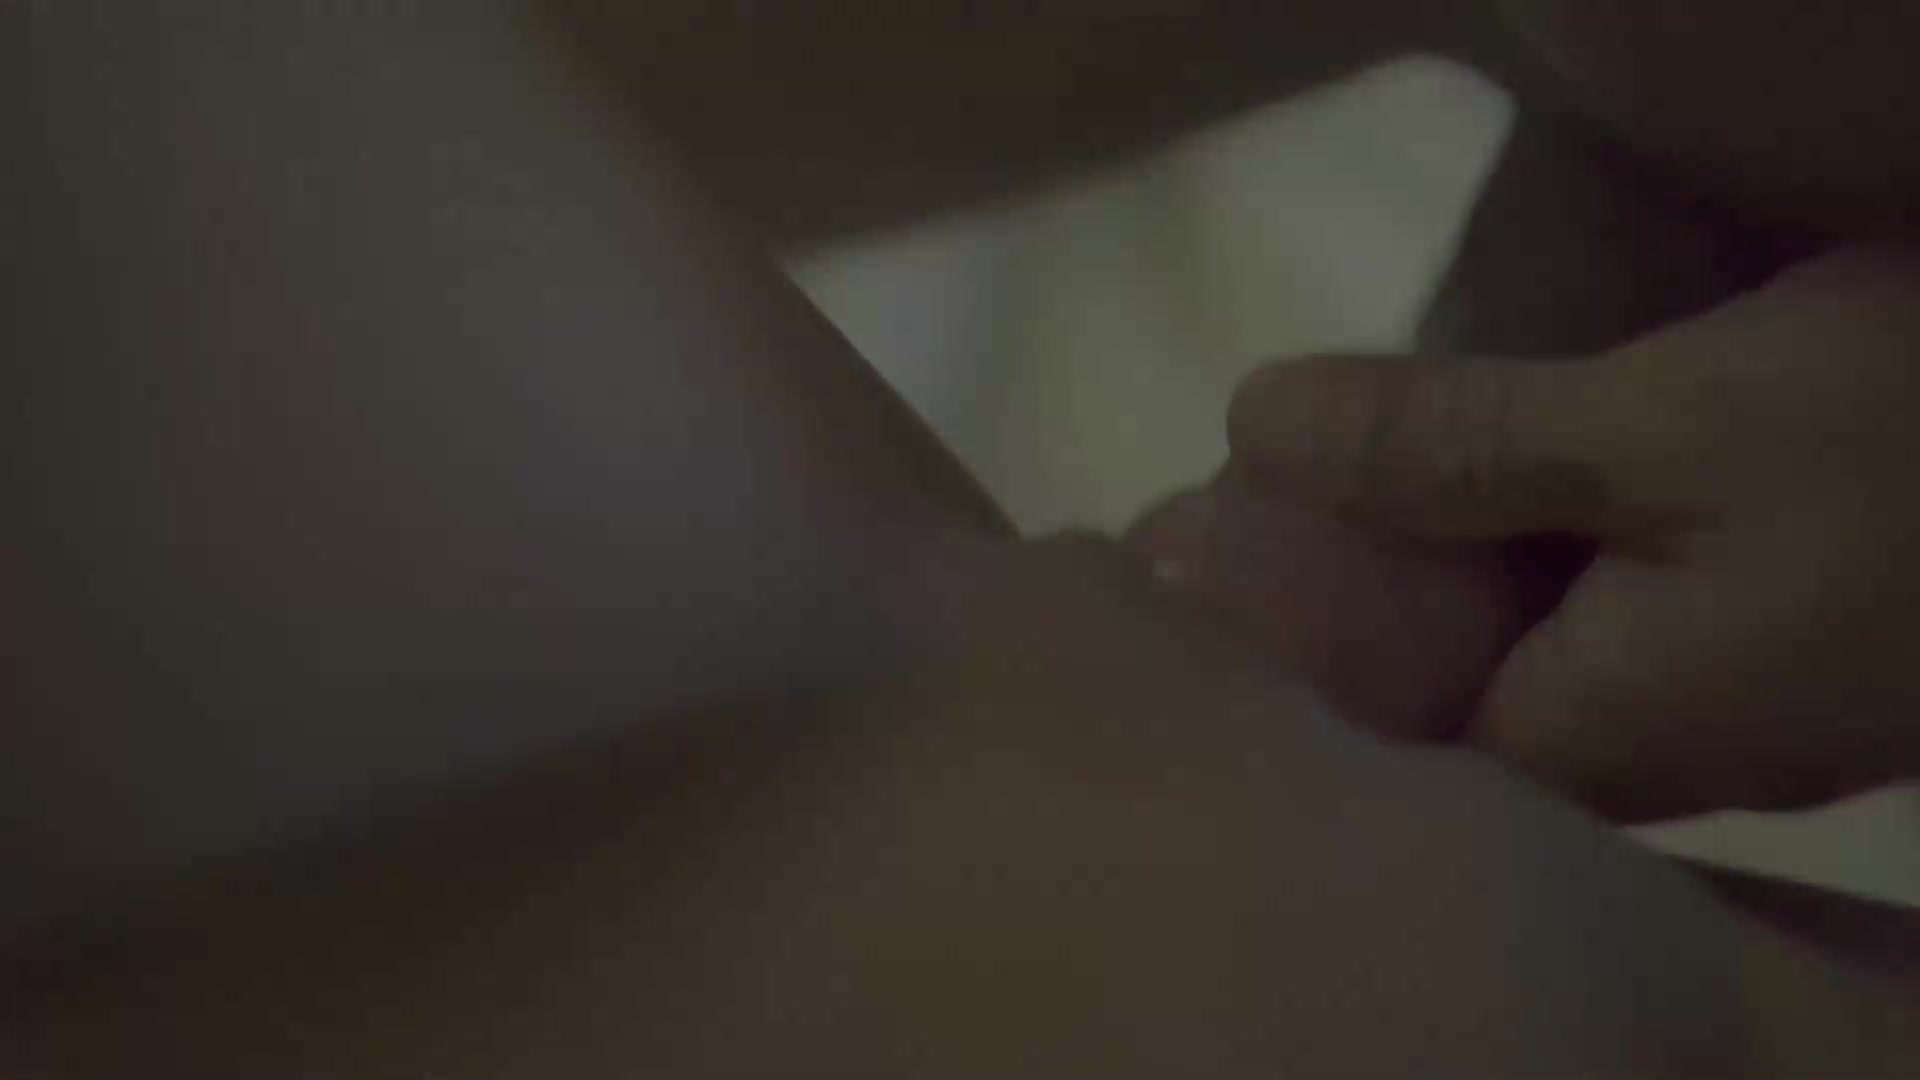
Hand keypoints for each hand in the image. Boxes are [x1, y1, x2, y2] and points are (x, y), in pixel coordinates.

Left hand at [1210, 249, 1919, 818]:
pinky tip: (1490, 483)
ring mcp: (1732, 713)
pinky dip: (1532, 556)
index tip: (1195, 564)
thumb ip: (1449, 442)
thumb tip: (1249, 427)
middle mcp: (1657, 757)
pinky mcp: (1782, 651)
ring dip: (1441, 572)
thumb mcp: (1657, 424)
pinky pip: (1611, 621)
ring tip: (1325, 476)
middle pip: (1451, 697)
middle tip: (1242, 502)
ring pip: (1531, 653)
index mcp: (1597, 738)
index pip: (1378, 743)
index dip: (1279, 659)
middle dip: (1350, 603)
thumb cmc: (1904, 452)